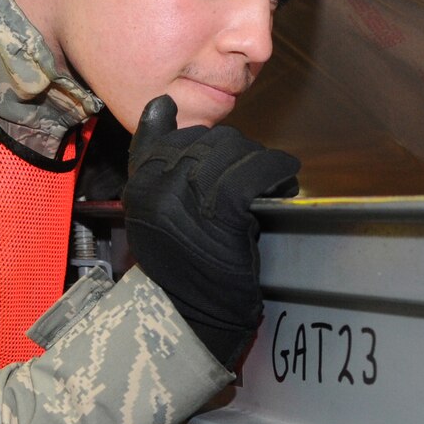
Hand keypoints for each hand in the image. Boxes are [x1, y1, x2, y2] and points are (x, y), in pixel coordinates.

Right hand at [122, 96, 299, 368]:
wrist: (188, 319)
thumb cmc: (180, 270)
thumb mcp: (155, 212)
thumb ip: (157, 161)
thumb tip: (163, 103)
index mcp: (138, 181)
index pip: (164, 133)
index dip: (199, 146)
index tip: (213, 167)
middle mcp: (158, 181)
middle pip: (210, 140)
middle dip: (236, 157)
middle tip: (251, 182)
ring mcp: (189, 194)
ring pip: (236, 151)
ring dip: (259, 165)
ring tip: (267, 186)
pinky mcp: (223, 209)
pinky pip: (258, 171)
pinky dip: (278, 172)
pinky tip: (285, 183)